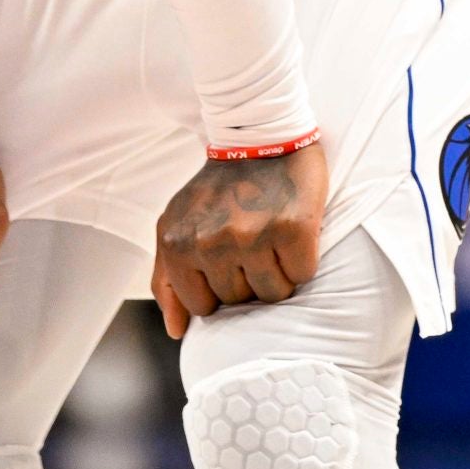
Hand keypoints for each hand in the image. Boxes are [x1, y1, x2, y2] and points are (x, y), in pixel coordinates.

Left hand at [150, 140, 325, 339]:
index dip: (219, 287)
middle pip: (239, 302)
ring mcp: (252, 236)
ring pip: (273, 294)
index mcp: (178, 244)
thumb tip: (177, 332)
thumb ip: (167, 280)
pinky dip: (301, 258)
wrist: (262, 136)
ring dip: (277, 270)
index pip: (203, 308)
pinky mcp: (292, 229)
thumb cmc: (218, 189)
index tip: (226, 256)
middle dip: (247, 277)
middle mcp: (211, 242)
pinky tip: (290, 230)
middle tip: (249, 238)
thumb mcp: (175, 227)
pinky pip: (302, 274)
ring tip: (269, 235)